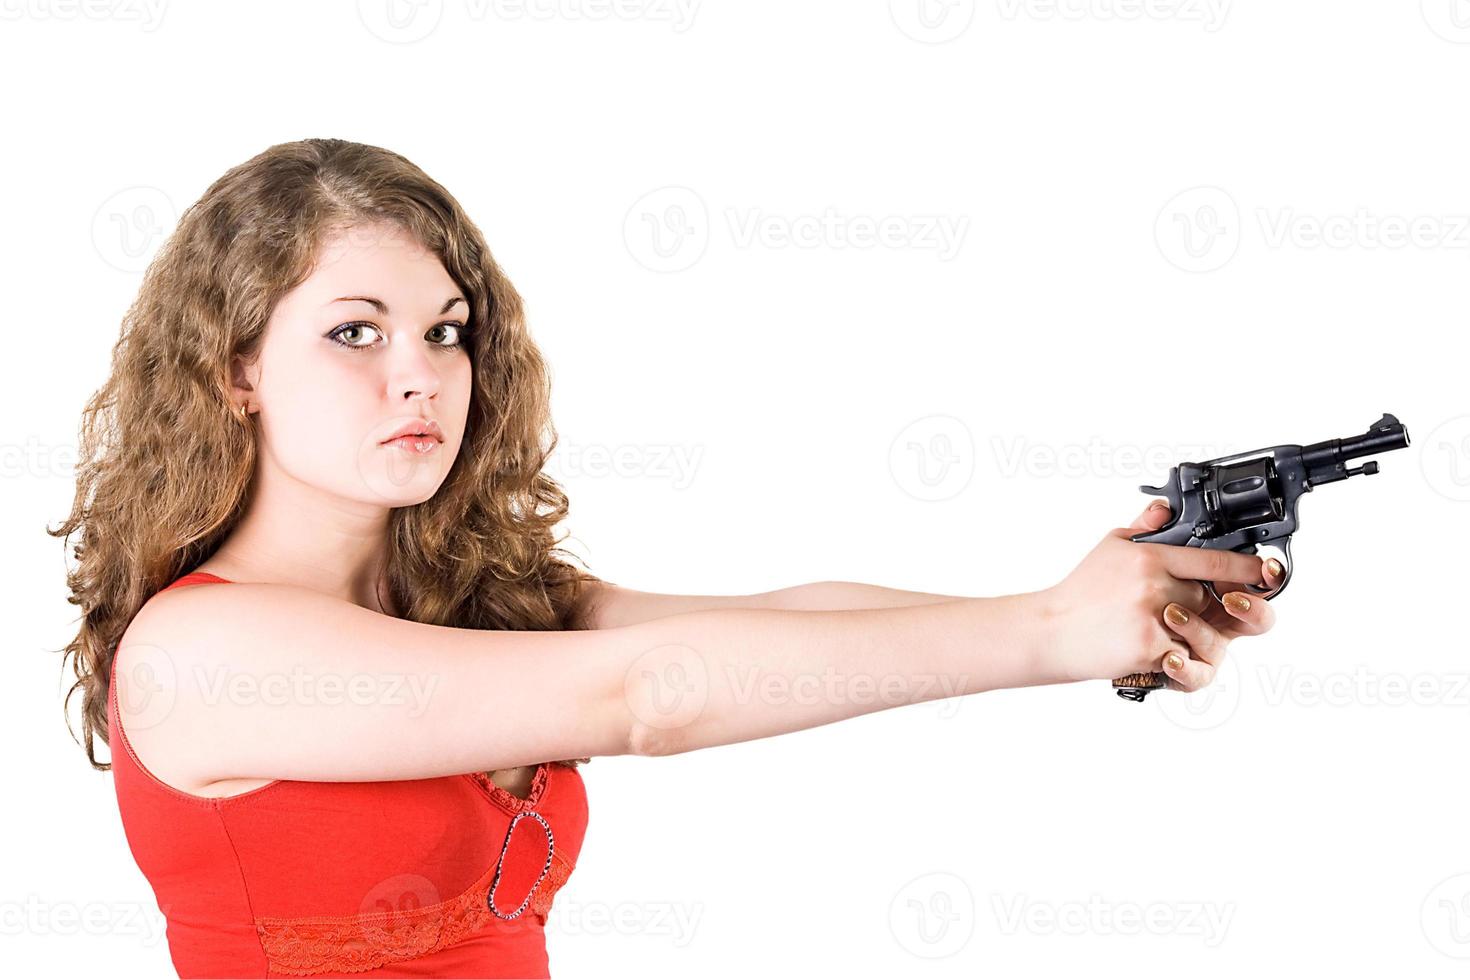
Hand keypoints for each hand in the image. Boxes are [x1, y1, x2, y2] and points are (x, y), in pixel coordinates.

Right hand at [1032, 500, 1280, 690]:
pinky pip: (1184, 655)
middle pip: (1207, 597)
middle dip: (1194, 604)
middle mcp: (1156, 584)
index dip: (1247, 568)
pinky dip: (1172, 655)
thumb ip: (1145, 527)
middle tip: (1162, 606)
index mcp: (1150, 555)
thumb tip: (1165, 506)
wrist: (1051, 631)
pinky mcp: (1152, 648)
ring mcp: (1155, 618)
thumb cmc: (1081, 592)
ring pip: (1198, 627)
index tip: (1268, 571)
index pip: (1213, 559)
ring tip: (1151, 626)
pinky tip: (1145, 646)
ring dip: (1184, 631)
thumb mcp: (1111, 547)